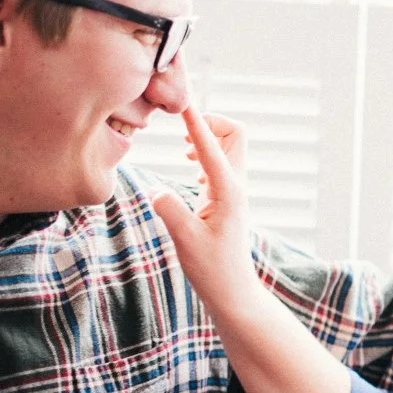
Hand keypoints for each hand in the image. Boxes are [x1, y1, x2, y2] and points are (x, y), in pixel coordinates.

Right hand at [150, 105, 261, 311]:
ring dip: (208, 136)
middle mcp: (235, 186)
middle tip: (181, 128)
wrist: (232, 290)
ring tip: (183, 147)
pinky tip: (189, 164)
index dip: (196, 123)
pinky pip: (221, 161)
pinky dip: (206, 152)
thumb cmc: (212, 270)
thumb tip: (157, 191)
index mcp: (228, 192)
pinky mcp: (226, 197)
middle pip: (235, 134)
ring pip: (230, 146)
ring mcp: (233, 191)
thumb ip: (170, 212)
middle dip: (211, 122)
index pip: (212, 146)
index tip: (182, 102)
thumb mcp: (185, 242)